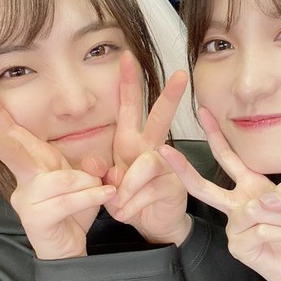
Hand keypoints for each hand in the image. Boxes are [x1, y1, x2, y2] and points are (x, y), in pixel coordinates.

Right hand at [0, 80, 115, 259]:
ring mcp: (26, 200)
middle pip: (9, 151)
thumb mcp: (86, 183)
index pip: (14, 133)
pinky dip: (90, 196)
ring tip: (102, 189)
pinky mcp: (36, 219)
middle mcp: (25, 180)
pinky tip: (106, 195)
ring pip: (58, 179)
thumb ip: (89, 167)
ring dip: (86, 183)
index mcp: (34, 165)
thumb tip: (94, 163)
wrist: (70, 251)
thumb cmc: (74, 213)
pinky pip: (67, 200)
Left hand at [105, 52, 191, 245]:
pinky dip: (133, 204)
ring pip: (147, 163)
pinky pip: (149, 189)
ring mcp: (166, 166)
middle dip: (170, 97)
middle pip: (161, 118)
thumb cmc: (130, 198)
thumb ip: (100, 172)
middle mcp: (150, 149)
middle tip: (180, 76)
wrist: (151, 224)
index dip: (127, 83)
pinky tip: (126, 212)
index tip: (126, 56)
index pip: (129, 108)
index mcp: (131, 142)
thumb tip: (100, 167)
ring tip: (118, 204)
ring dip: (128, 186)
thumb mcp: (107, 183)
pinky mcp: (173, 185)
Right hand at [160, 108, 280, 280]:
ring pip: (251, 209)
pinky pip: (259, 229)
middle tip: (164, 150)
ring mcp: (234, 226)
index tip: (203, 110)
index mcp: (251, 186)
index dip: (217, 135)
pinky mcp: (237, 246)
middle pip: (205, 185)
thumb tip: (265, 197)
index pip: (230, 158)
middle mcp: (237, 204)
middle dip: (184, 168)